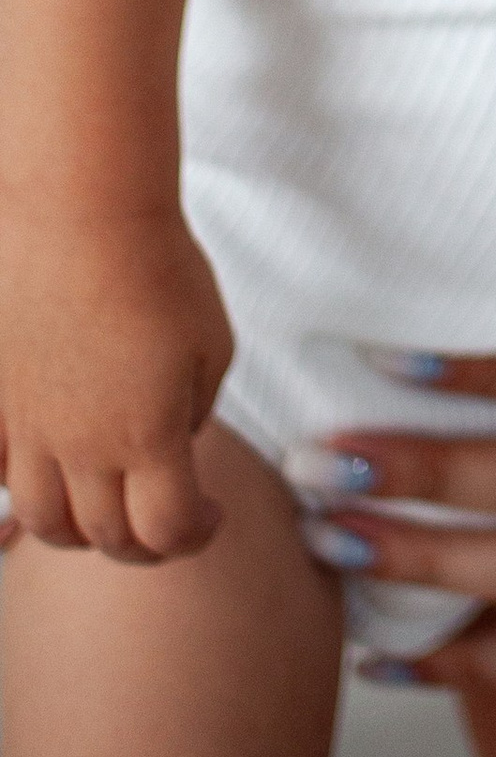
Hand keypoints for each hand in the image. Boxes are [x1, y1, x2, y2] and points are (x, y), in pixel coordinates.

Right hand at [0, 208, 231, 558]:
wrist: (76, 212)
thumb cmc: (157, 265)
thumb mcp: (210, 342)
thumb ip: (195, 408)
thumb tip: (173, 439)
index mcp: (147, 436)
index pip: (166, 532)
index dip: (195, 535)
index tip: (214, 514)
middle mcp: (81, 447)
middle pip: (106, 538)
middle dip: (144, 544)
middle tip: (167, 519)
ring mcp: (28, 428)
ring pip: (45, 520)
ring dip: (81, 530)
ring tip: (109, 506)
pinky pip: (1, 472)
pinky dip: (28, 486)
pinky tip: (55, 463)